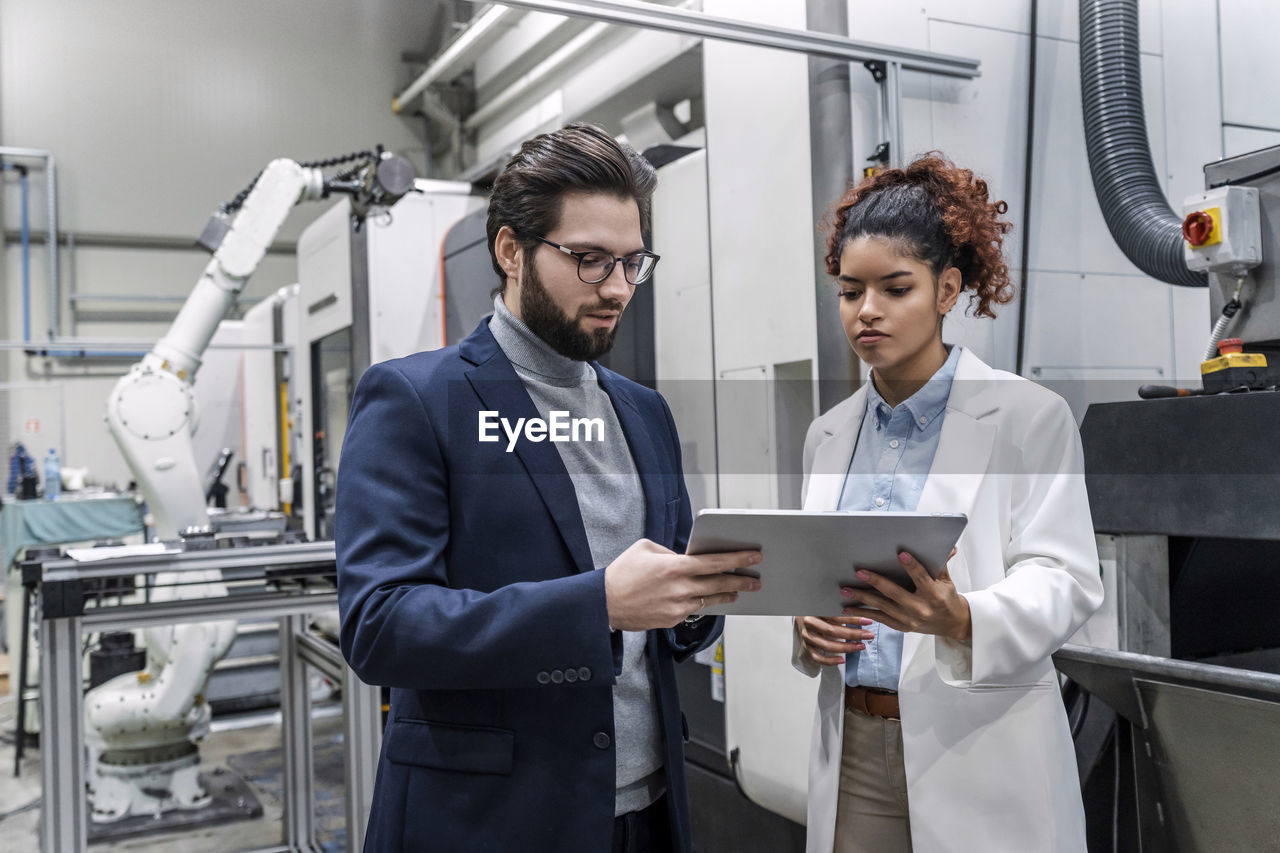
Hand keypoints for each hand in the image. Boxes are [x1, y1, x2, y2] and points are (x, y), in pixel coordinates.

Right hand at [605, 539, 762, 629]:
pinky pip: (693, 610)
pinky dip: (702, 603)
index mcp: (674, 566)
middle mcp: (680, 588)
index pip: (714, 562)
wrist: (604, 603)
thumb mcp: (645, 548)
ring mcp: (677, 607)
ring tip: (738, 592)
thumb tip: (686, 559)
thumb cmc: (622, 573)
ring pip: (710, 600)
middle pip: (719, 583)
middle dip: (741, 581)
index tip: (754, 556)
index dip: (737, 559)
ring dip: (726, 595)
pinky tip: (709, 600)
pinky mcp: (672, 620)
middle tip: (755, 580)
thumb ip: (670, 552)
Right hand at [796, 616, 875, 665]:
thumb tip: (863, 611)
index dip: (853, 618)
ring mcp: (806, 636)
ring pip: (826, 645)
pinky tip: (842, 660)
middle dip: (853, 634)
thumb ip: (840, 608)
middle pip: (832, 631)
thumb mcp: (827, 604)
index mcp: (814, 610)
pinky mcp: (806, 647)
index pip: (835, 616)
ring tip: (861, 646)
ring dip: (846, 647)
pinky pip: (817, 658)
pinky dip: (830, 661)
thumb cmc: (818, 608)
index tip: (868, 621)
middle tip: (869, 635)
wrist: (801, 613)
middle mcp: (808, 623)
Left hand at [839, 549, 970, 641]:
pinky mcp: (902, 627)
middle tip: (859, 572)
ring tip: (845, 590)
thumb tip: (948, 546)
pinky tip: (848, 607)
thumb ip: (941, 564)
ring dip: (862, 598)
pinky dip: (864, 613)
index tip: (900, 554)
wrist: (952, 624)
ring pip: (882, 607)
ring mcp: (909, 620)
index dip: (911, 566)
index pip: (921, 578)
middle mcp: (920, 608)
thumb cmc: (947, 597)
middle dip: (876, 582)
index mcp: (934, 595)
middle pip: (895, 593)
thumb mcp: (946, 581)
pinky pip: (880, 619)